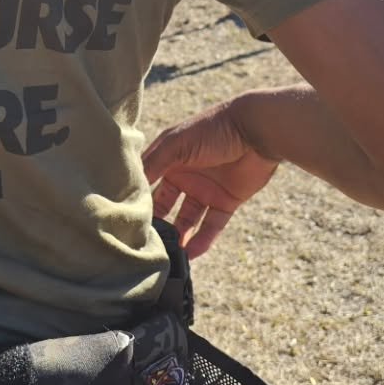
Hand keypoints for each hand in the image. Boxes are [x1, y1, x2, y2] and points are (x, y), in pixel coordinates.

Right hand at [144, 100, 279, 257]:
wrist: (256, 130)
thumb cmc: (213, 129)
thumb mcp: (176, 144)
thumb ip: (153, 164)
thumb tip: (129, 188)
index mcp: (169, 160)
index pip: (148, 184)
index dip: (139, 201)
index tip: (127, 221)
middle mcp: (185, 175)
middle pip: (165, 205)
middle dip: (157, 223)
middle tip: (145, 243)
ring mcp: (206, 190)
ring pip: (187, 219)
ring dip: (178, 237)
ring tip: (167, 256)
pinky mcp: (226, 201)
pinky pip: (211, 226)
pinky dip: (202, 241)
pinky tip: (191, 255)